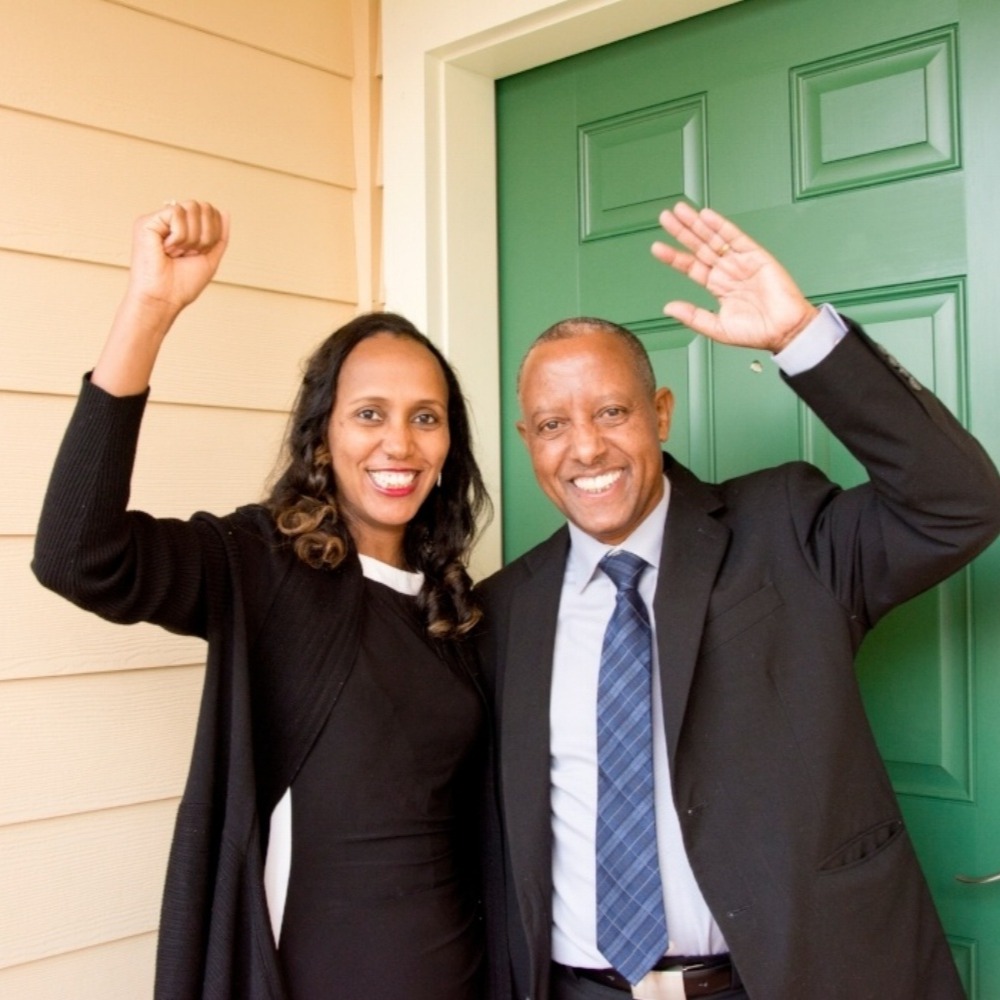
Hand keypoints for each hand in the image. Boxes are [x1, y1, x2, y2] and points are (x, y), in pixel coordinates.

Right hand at [91, 200, 228, 395]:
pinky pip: (176, 212)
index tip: (201, 253)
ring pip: (191, 207)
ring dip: (192, 237)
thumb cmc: (183, 284)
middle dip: (205, 235)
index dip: (214, 232)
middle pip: (203, 206)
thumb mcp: (210, 258)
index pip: (210, 212)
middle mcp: (170, 221)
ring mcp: (157, 220)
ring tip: (177, 253)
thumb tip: (225, 211)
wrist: (164, 299)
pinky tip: (167, 249)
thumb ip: (219, 235)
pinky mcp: (146, 221)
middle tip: (190, 254)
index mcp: (184, 228)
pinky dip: (179, 236)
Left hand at [651, 203, 816, 352]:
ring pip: (714, 238)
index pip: (691, 267)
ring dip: (697, 224)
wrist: (784, 331)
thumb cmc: (756, 332)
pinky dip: (721, 226)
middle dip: (682, 232)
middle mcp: (727, 271)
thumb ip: (693, 316)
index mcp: (718, 287)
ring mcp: (741, 262)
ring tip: (680, 211)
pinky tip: (706, 216)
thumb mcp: (717, 328)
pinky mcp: (756, 255)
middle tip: (665, 218)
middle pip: (700, 247)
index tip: (657, 248)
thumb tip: (668, 308)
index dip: (674, 257)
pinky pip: (735, 237)